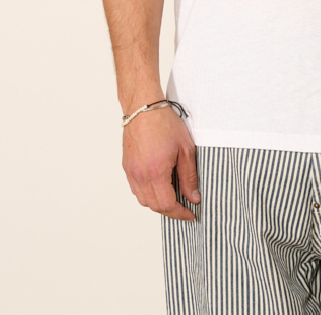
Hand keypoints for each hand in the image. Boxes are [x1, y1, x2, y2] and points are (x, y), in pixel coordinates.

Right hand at [122, 106, 199, 220]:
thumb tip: (193, 197)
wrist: (144, 107)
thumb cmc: (165, 123)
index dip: (180, 213)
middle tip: (184, 207)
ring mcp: (131, 171)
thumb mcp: (185, 149)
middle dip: (170, 211)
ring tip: (173, 197)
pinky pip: (136, 189)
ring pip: (143, 200)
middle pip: (154, 206)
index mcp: (156, 172)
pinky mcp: (127, 166)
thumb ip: (189, 176)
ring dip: (158, 203)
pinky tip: (159, 186)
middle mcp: (140, 175)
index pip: (167, 205)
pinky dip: (147, 194)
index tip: (190, 214)